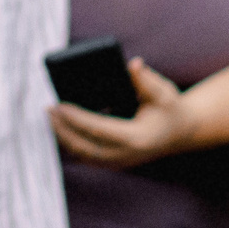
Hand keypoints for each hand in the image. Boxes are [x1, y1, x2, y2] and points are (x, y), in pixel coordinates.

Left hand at [48, 58, 204, 167]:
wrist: (180, 132)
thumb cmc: (170, 109)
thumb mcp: (164, 92)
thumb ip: (147, 80)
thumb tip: (133, 64)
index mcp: (136, 138)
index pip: (97, 129)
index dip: (76, 118)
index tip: (59, 105)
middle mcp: (125, 154)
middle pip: (84, 146)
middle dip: (62, 128)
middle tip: (48, 109)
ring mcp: (119, 161)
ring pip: (82, 154)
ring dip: (63, 136)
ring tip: (50, 116)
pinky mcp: (114, 162)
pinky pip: (86, 155)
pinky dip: (71, 142)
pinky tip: (60, 128)